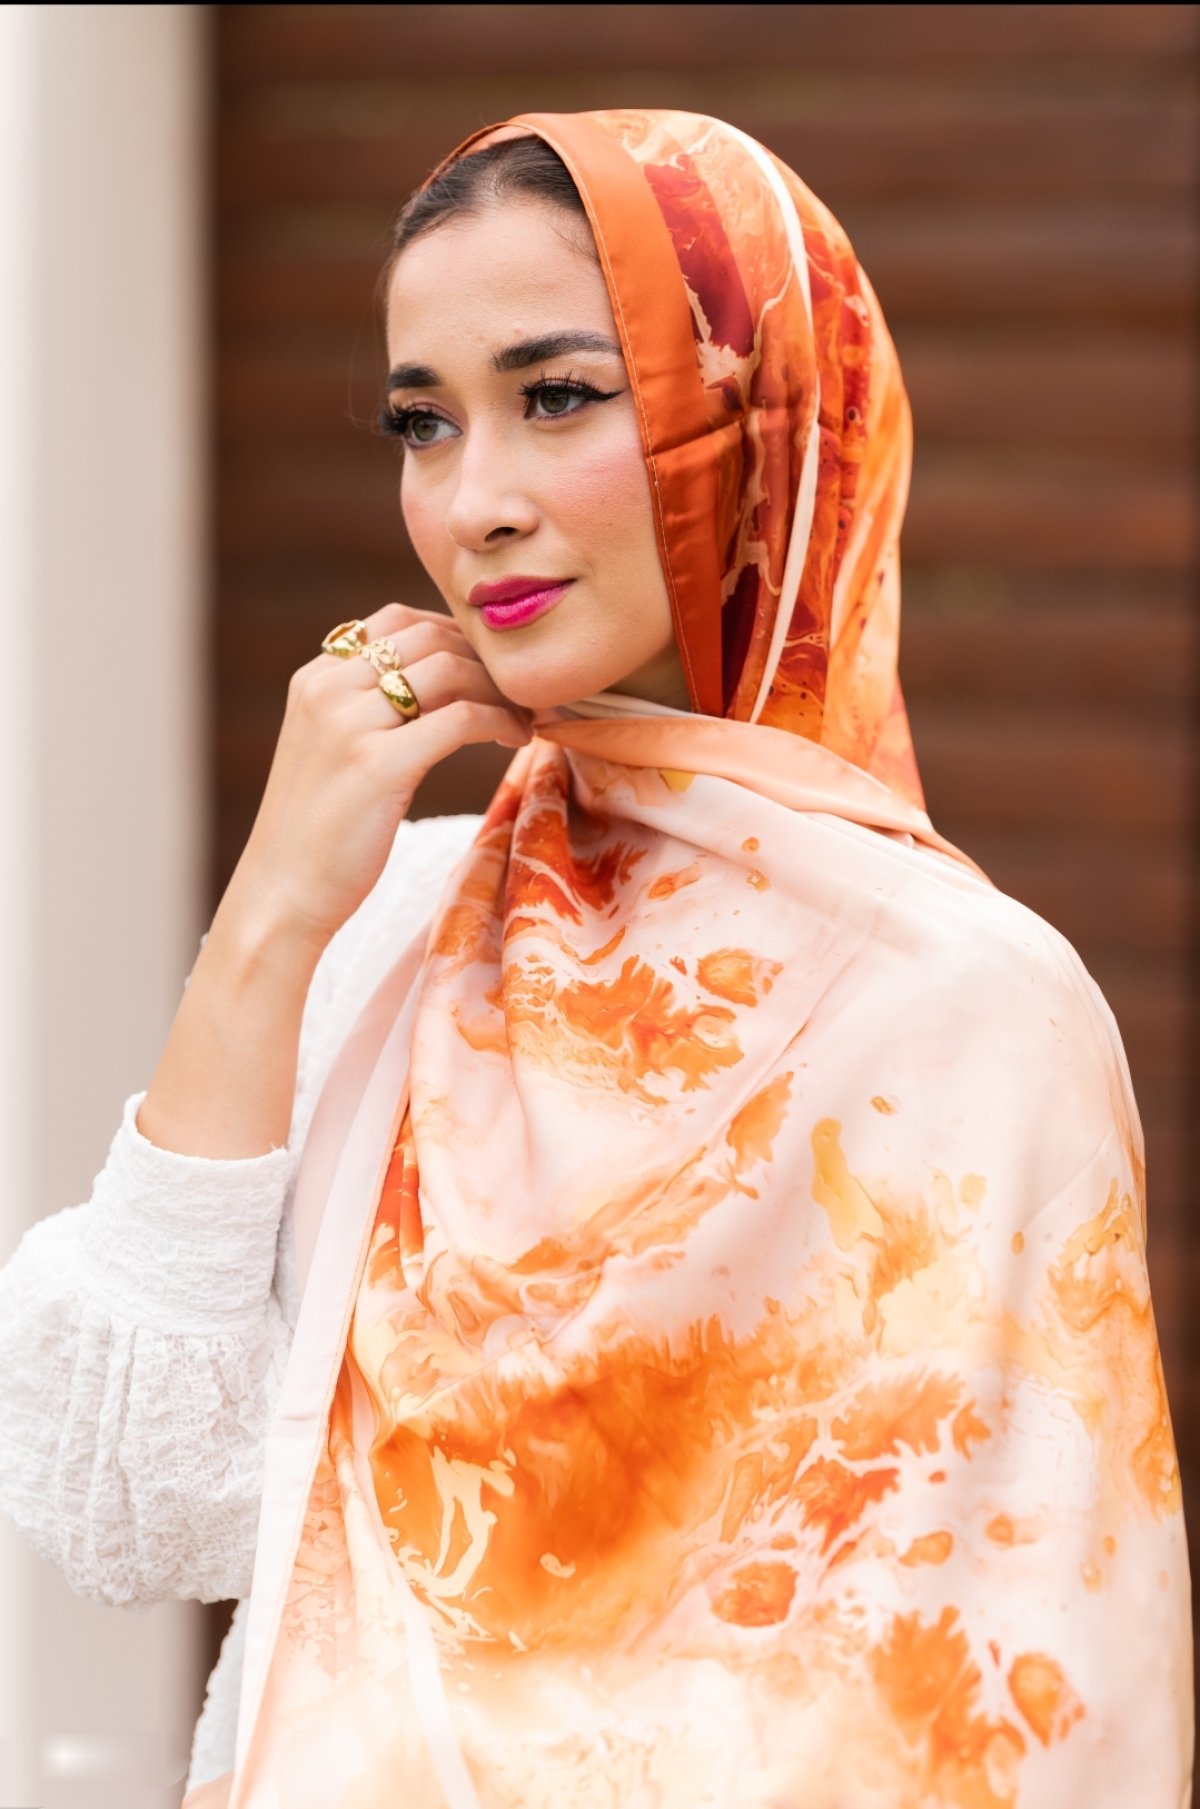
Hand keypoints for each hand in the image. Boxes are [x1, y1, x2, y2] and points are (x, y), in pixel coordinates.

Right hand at [223, 601, 531, 951]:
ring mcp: (350, 724)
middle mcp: (328, 689)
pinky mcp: (378, 763)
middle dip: (487, 662)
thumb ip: (368, 710)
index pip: (399, 620)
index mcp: (315, 679)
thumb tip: (439, 683)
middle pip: (432, 638)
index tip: (490, 671)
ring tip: (523, 720)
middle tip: (520, 695)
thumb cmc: (317, 834)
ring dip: (501, 691)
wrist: (281, 895)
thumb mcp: (332, 752)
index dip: (457, 637)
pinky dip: (500, 722)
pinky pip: (462, 718)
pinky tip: (514, 741)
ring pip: (452, 670)